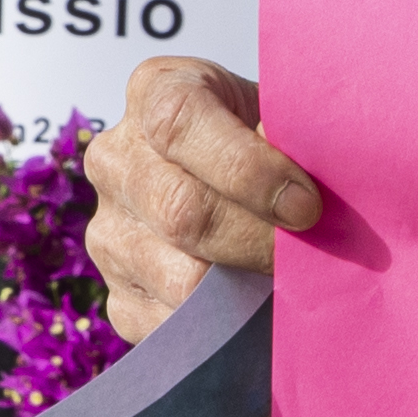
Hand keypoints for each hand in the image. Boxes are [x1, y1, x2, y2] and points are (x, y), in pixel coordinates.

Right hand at [82, 56, 324, 343]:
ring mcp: (108, 232)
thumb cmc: (280, 146)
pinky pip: (173, 326)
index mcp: (156, 91)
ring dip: (247, 287)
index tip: (307, 205)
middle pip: (179, 210)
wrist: (256, 191)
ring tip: (288, 277)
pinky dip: (226, 326)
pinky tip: (257, 303)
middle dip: (258, 238)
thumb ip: (292, 138)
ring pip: (178, 277)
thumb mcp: (287, 118)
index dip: (246, 168)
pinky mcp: (119, 297)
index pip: (179, 121)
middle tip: (309, 252)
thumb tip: (308, 192)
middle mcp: (115, 159)